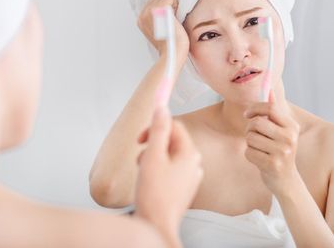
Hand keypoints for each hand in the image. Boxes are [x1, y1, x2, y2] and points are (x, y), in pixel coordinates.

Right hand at [134, 106, 202, 244]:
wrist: (157, 226)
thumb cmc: (155, 196)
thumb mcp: (153, 156)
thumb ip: (158, 129)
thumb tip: (162, 106)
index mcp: (189, 153)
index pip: (174, 126)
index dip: (155, 128)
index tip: (141, 138)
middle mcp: (193, 164)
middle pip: (172, 140)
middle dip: (153, 144)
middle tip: (140, 156)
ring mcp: (189, 177)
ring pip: (169, 155)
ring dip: (153, 157)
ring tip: (143, 171)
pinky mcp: (183, 188)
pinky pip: (170, 170)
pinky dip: (158, 170)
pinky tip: (149, 181)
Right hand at [137, 0, 189, 61]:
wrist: (172, 53)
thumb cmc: (170, 44)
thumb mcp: (159, 29)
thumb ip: (157, 17)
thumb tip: (167, 5)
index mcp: (141, 19)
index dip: (164, 4)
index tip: (168, 17)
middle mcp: (143, 14)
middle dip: (168, 2)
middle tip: (172, 17)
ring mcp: (150, 11)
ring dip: (173, 3)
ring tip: (173, 18)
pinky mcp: (158, 9)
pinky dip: (176, 4)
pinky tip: (175, 17)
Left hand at [243, 90, 301, 194]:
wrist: (287, 181)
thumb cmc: (279, 151)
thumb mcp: (281, 130)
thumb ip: (274, 111)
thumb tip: (269, 89)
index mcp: (292, 126)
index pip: (271, 107)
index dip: (255, 108)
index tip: (247, 114)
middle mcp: (290, 138)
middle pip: (256, 123)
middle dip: (249, 129)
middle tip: (254, 136)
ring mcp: (282, 152)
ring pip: (250, 138)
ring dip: (250, 144)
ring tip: (260, 149)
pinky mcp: (273, 165)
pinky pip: (249, 152)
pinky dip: (250, 155)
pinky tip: (260, 160)